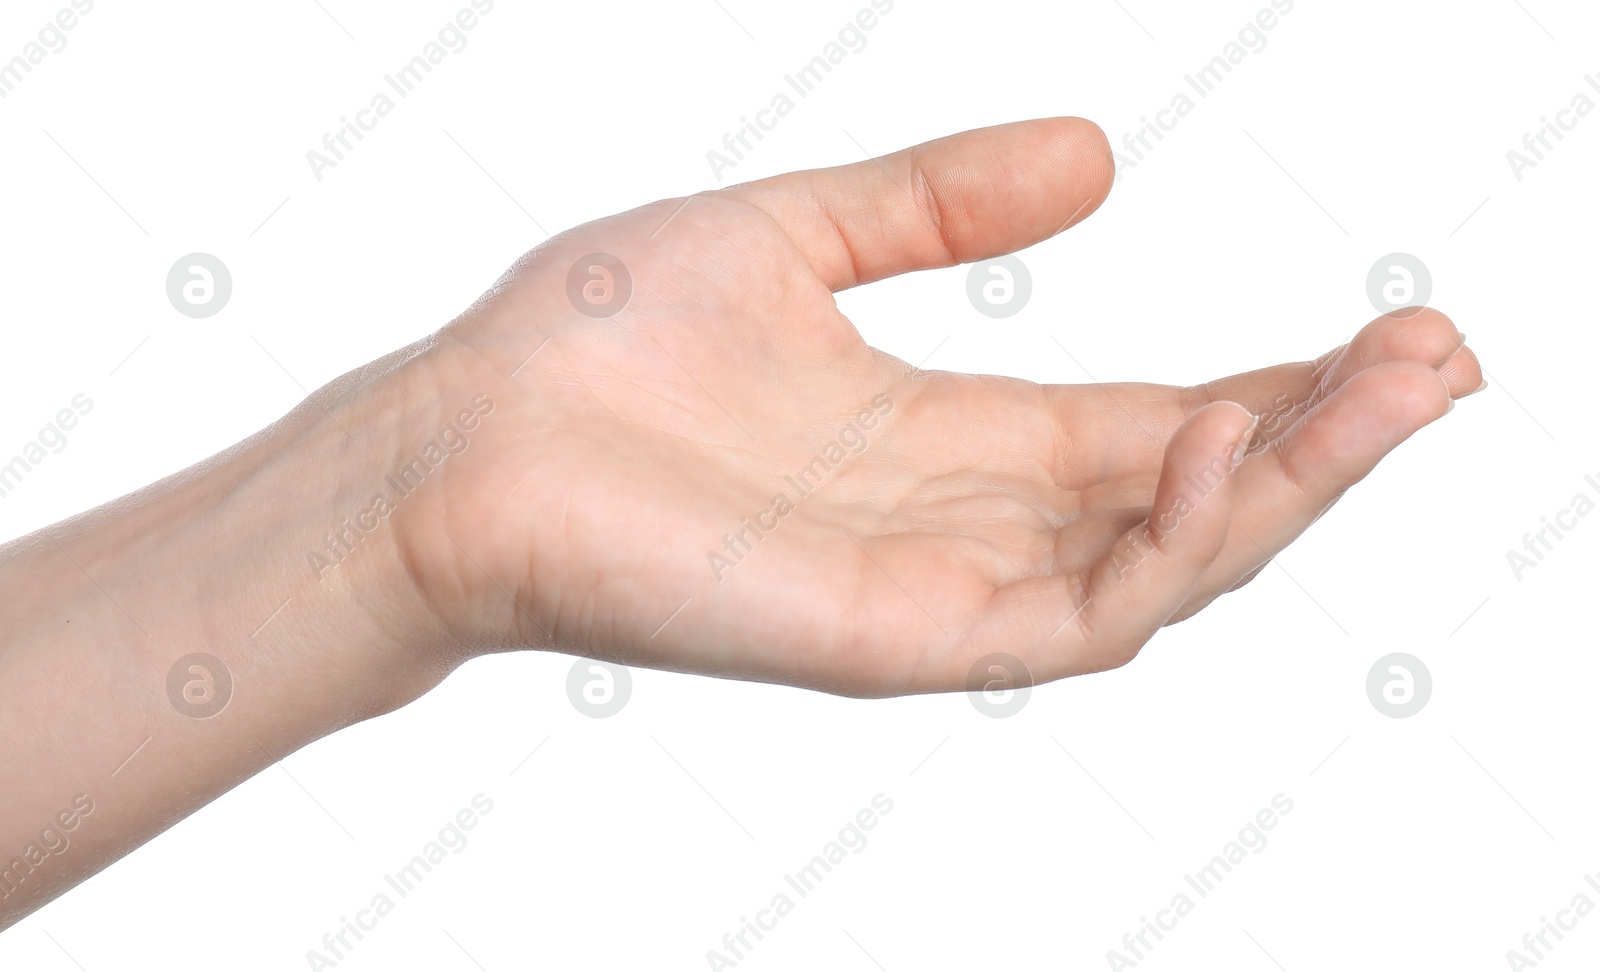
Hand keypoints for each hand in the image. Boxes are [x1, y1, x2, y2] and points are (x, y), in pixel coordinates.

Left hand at [395, 116, 1483, 695]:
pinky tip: (1214, 436)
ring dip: (1285, 487)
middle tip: (1443, 358)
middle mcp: (961, 522)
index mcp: (947, 436)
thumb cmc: (596, 345)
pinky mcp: (890, 641)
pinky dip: (1162, 543)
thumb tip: (1097, 153)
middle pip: (1185, 500)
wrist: (462, 430)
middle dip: (1324, 440)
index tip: (1388, 330)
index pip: (1150, 426)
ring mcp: (934, 592)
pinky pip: (1069, 618)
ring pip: (1161, 568)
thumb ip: (933, 202)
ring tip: (1387, 388)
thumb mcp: (795, 234)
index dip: (1276, 387)